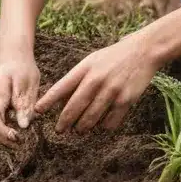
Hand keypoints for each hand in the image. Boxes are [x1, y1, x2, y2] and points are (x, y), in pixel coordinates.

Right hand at [0, 49, 40, 145]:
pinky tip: (4, 136)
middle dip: (2, 138)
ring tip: (12, 143)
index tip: (17, 138)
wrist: (9, 53)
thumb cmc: (23, 67)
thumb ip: (25, 104)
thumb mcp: (30, 82)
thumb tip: (23, 126)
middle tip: (18, 145)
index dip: (4, 130)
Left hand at [34, 31, 159, 133]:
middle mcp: (96, 79)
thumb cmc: (113, 58)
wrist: (142, 51)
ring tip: (79, 130)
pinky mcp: (126, 100)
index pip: (61, 87)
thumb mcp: (91, 61)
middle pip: (75, 107)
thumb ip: (77, 78)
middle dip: (64, 121)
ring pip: (91, 117)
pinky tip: (101, 125)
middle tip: (59, 130)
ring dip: (83, 127)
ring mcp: (112, 90)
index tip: (38, 111)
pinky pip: (110, 121)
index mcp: (85, 68)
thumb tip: (60, 100)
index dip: (48, 101)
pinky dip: (104, 126)